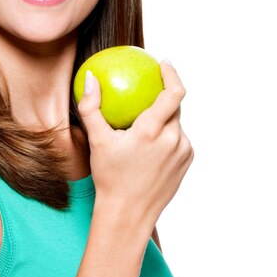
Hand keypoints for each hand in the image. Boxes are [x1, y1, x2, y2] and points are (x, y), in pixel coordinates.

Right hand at [77, 60, 193, 225]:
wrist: (129, 214)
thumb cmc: (110, 177)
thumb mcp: (97, 141)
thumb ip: (91, 107)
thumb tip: (89, 78)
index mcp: (153, 131)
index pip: (174, 92)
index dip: (172, 73)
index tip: (163, 63)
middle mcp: (174, 139)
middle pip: (175, 106)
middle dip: (163, 95)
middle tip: (149, 88)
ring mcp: (183, 152)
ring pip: (177, 123)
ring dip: (163, 118)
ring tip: (145, 120)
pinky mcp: (187, 162)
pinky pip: (178, 140)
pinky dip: (166, 135)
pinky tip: (151, 142)